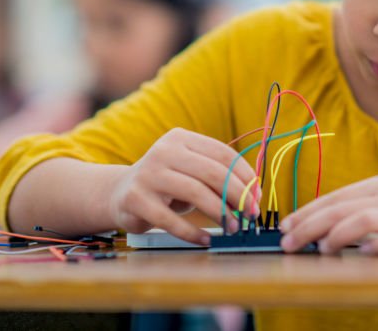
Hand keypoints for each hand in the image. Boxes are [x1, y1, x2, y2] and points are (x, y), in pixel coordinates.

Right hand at [108, 128, 257, 244]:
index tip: (258, 197)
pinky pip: (170, 219)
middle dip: (238, 195)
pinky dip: (192, 232)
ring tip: (234, 228)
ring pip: (195, 192)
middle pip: (212, 172)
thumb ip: (218, 177)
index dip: (245, 177)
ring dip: (220, 213)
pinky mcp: (135, 199)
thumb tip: (254, 196)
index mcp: (181, 138)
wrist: (120, 193)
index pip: (223, 154)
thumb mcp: (192, 172)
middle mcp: (164, 151)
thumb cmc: (168, 184)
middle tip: (250, 215)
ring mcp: (148, 173)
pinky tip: (205, 240)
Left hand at [278, 173, 377, 254]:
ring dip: (338, 234)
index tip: (285, 228)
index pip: (336, 198)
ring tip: (321, 250)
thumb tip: (330, 227)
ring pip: (366, 218)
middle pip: (342, 208)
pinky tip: (366, 253)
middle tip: (289, 243)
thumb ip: (368, 207)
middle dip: (311, 226)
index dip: (308, 212)